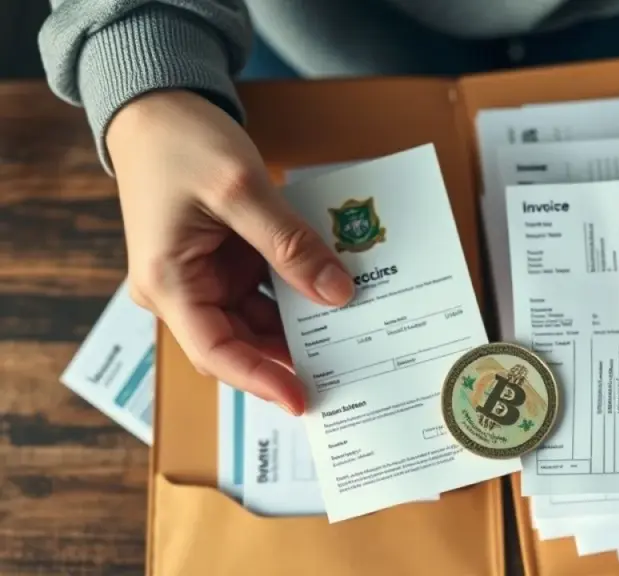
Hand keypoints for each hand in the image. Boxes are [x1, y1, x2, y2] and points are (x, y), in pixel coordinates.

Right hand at [107, 90, 354, 414]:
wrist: (158, 108)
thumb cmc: (182, 142)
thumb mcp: (241, 190)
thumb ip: (290, 244)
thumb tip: (338, 294)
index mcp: (169, 283)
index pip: (216, 352)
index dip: (261, 380)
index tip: (303, 400)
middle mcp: (182, 291)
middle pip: (241, 342)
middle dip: (292, 355)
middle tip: (351, 366)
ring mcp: (204, 279)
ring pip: (259, 321)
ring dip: (302, 323)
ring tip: (354, 331)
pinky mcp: (223, 264)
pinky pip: (265, 291)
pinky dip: (297, 292)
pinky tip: (335, 291)